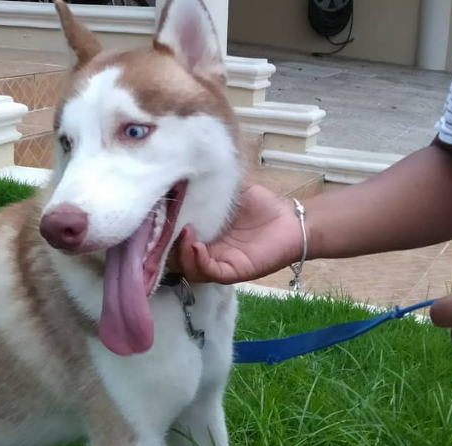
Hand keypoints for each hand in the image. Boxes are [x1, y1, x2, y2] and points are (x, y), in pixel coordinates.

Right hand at [168, 183, 303, 283]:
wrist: (292, 220)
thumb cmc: (264, 207)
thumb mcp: (233, 191)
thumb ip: (212, 185)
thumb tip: (190, 167)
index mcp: (205, 234)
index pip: (175, 238)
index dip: (165, 230)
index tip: (159, 213)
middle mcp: (208, 251)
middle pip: (177, 258)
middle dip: (168, 245)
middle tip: (167, 227)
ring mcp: (219, 263)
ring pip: (190, 269)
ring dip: (182, 253)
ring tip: (185, 232)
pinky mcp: (233, 271)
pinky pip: (210, 272)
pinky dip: (200, 261)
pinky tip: (197, 245)